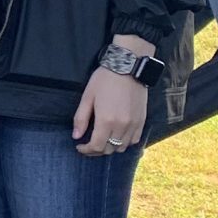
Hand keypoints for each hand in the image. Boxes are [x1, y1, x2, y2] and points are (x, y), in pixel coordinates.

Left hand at [72, 33, 149, 157]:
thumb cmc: (105, 79)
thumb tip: (76, 136)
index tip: (79, 146)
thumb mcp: (87, 97)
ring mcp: (134, 124)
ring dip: (111, 147)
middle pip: (109, 149)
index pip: (96, 146)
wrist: (128, 67)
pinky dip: (124, 142)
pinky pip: (134, 140)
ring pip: (122, 147)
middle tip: (88, 145)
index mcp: (106, 120)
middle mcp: (122, 125)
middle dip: (96, 150)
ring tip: (102, 141)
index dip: (86, 150)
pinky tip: (116, 136)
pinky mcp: (142, 120)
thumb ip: (81, 118)